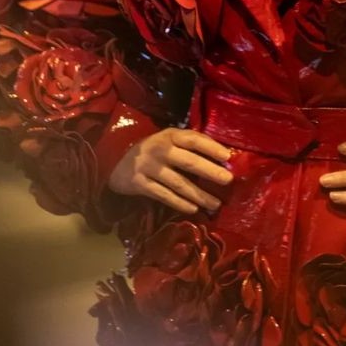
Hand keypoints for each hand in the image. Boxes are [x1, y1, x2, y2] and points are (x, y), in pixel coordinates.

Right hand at [108, 128, 232, 214]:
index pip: (193, 140)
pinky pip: (164, 196)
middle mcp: (160, 150)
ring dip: (199, 195)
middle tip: (228, 180)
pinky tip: (194, 209)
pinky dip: (180, 204)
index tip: (228, 156)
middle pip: (188, 162)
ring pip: (179, 183)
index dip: (211, 147)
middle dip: (210, 171)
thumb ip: (191, 144)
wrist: (117, 162)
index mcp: (170, 136)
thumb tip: (222, 155)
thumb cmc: (154, 150)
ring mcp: (149, 168)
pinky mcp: (141, 185)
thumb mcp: (169, 140)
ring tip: (215, 204)